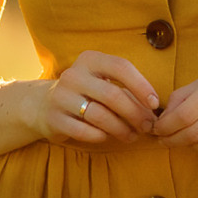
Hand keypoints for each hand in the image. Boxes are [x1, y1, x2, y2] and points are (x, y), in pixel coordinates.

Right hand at [31, 50, 160, 145]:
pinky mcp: (54, 118)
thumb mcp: (102, 81)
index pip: (121, 67)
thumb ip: (126, 91)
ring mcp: (61, 96)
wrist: (43, 105)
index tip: (154, 103)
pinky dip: (101, 136)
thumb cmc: (85, 93)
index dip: (141, 85)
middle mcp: (74, 75)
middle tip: (147, 126)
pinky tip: (108, 137)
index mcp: (90, 59)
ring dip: (121, 129)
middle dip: (135, 113)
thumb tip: (154, 111)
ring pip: (100, 115)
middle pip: (112, 95)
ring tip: (132, 136)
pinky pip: (84, 131)